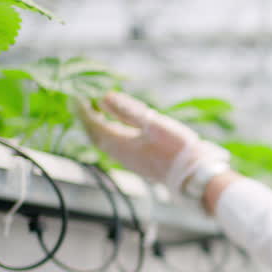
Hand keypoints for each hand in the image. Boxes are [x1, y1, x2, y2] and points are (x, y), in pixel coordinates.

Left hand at [77, 92, 229, 193]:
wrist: (195, 177)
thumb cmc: (176, 149)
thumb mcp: (153, 124)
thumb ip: (128, 111)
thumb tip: (104, 97)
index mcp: (121, 144)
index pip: (94, 126)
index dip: (84, 111)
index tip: (76, 95)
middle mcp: (122, 155)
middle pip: (96, 136)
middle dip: (88, 119)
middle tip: (82, 102)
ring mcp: (131, 161)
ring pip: (106, 142)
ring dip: (99, 126)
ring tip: (97, 111)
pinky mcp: (141, 163)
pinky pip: (117, 146)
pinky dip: (112, 133)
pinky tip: (119, 127)